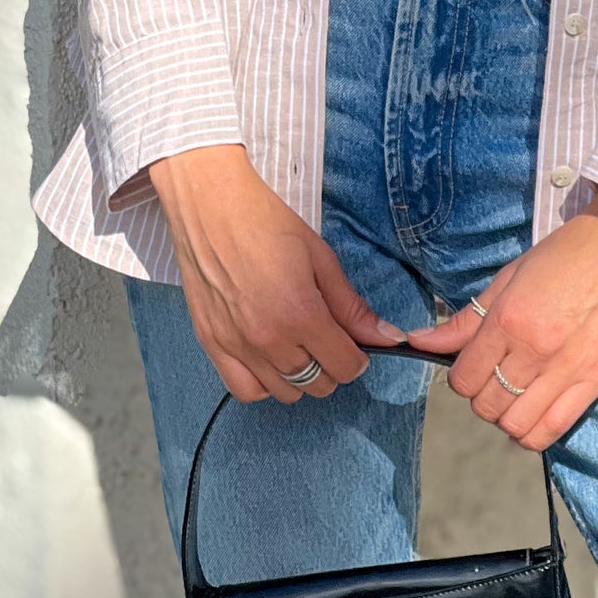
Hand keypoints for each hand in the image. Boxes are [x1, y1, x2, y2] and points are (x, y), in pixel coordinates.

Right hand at [147, 142, 405, 404]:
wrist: (210, 205)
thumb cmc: (265, 222)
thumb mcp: (320, 258)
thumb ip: (351, 306)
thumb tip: (388, 337)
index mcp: (300, 314)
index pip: (344, 366)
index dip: (357, 357)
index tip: (354, 343)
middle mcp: (268, 339)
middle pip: (317, 384)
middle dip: (332, 365)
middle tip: (326, 337)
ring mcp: (236, 345)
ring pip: (284, 392)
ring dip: (300, 375)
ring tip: (298, 344)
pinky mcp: (211, 344)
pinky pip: (244, 390)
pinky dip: (263, 383)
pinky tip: (269, 358)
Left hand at [406, 191, 597, 450]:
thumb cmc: (564, 254)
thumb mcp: (508, 278)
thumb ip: (466, 319)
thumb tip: (417, 341)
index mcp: (509, 319)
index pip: (464, 377)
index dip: (461, 377)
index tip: (471, 365)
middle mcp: (535, 349)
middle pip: (487, 405)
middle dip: (481, 397)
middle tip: (493, 378)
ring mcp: (568, 369)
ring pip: (517, 425)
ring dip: (507, 416)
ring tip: (514, 396)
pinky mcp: (596, 381)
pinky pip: (555, 428)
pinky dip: (535, 433)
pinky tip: (532, 414)